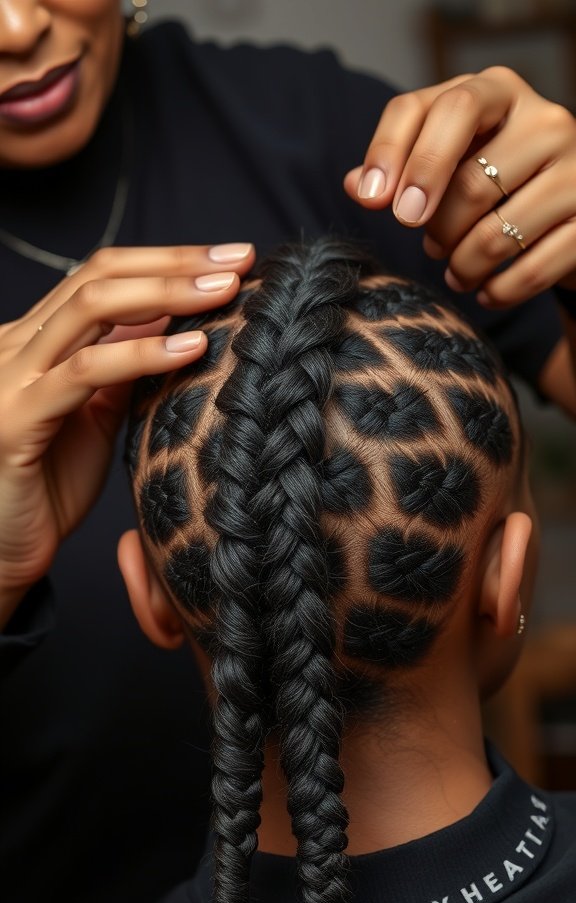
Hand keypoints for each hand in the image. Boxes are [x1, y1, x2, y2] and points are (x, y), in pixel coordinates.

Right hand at [0, 243, 254, 625]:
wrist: (2, 550)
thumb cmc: (49, 486)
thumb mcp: (95, 416)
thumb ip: (121, 370)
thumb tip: (173, 326)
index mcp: (34, 340)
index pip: (102, 275)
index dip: (167, 260)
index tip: (230, 259)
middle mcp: (16, 345)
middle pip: (99, 276)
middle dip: (175, 262)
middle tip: (240, 259)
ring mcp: (11, 378)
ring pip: (90, 309)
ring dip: (167, 293)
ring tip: (225, 291)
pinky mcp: (16, 419)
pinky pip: (86, 373)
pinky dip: (142, 355)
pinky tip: (191, 350)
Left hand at [344, 67, 575, 306]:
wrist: (567, 213)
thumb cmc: (494, 181)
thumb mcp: (446, 161)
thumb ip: (400, 168)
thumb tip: (357, 186)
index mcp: (498, 90)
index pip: (441, 107)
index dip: (397, 153)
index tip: (375, 202)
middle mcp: (544, 120)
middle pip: (468, 184)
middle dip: (436, 228)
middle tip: (430, 245)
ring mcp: (575, 169)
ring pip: (496, 234)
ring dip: (463, 266)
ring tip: (457, 271)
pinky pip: (529, 270)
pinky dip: (497, 291)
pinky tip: (486, 292)